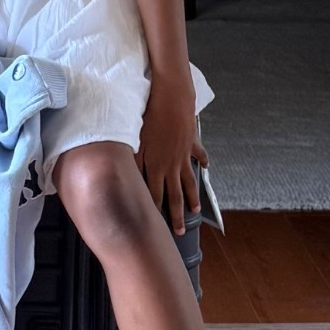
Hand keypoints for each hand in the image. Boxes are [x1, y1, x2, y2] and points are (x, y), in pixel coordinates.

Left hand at [136, 81, 204, 233]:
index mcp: (155, 165)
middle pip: (175, 194)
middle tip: (181, 231)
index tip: (157, 226)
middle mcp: (171, 164)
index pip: (155, 195)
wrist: (171, 98)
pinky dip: (203, 161)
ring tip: (195, 209)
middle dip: (176, 215)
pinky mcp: (191, 142)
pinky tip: (206, 167)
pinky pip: (199, 154)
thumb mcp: (133, 138)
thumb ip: (130, 158)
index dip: (155, 211)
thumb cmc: (148, 115)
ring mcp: (183, 155)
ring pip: (189, 181)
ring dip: (193, 197)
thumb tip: (123, 174)